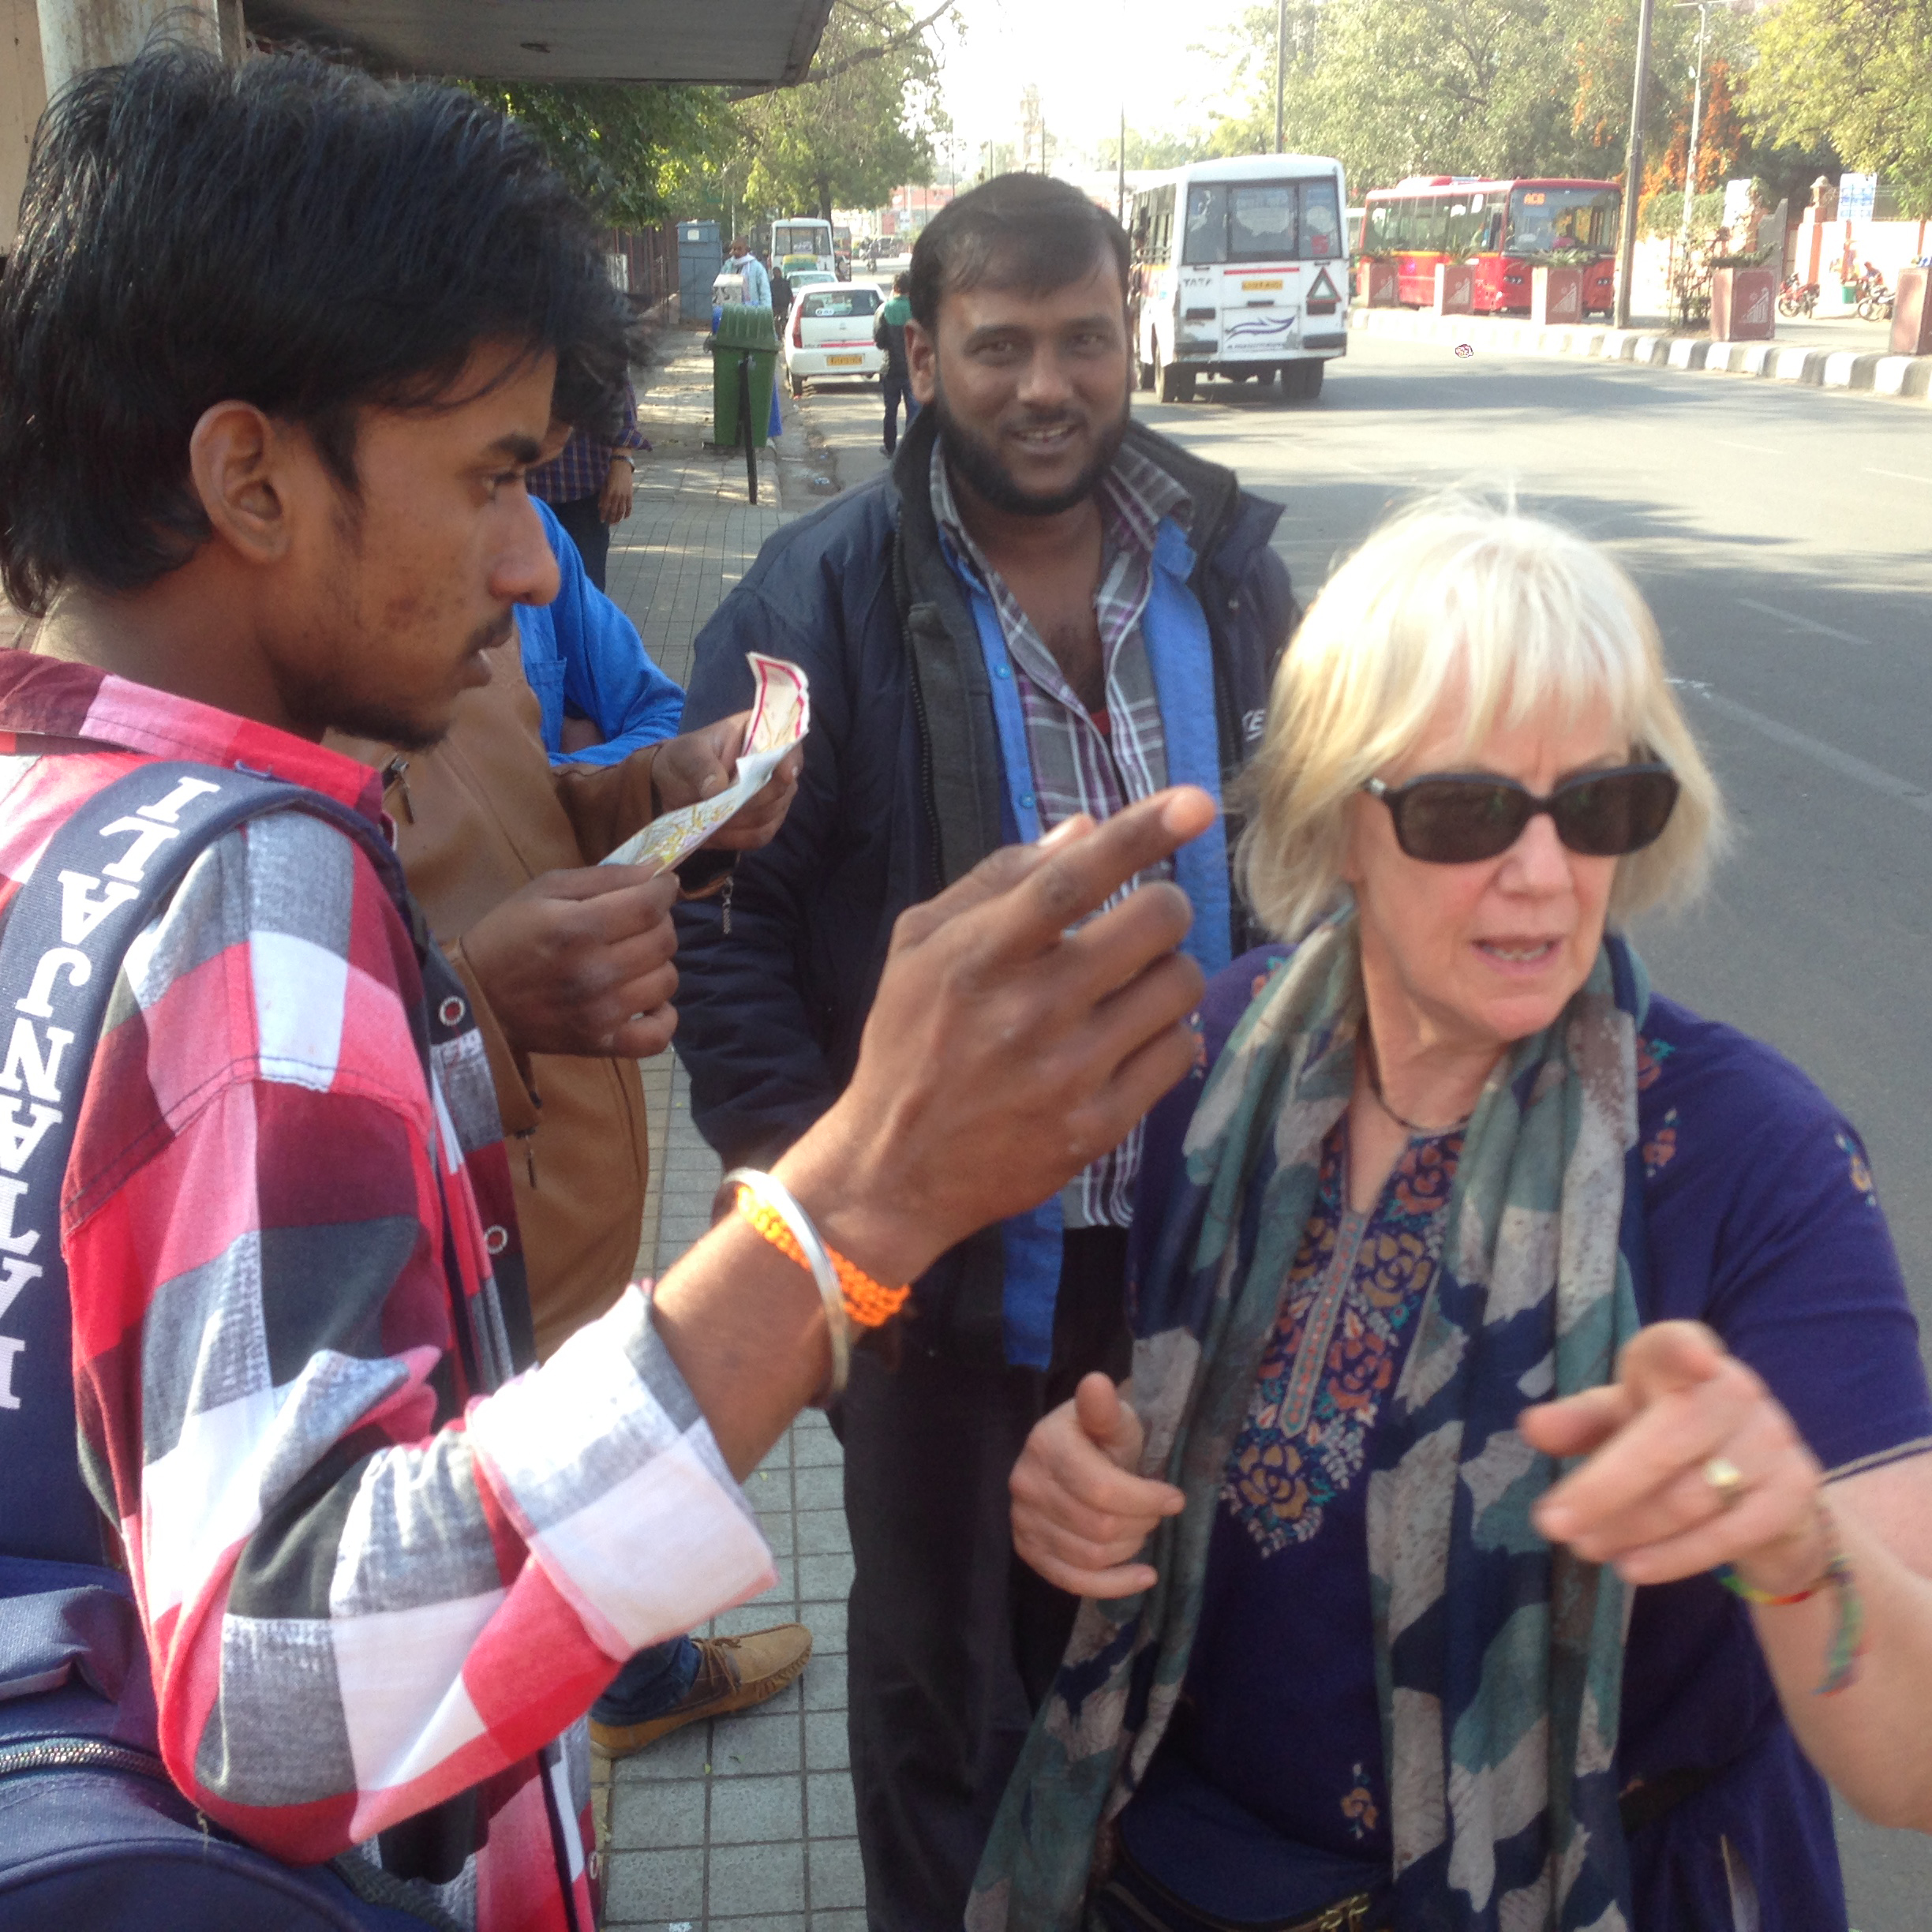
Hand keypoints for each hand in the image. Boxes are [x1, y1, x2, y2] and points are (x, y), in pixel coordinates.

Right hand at [462, 864, 678, 1057]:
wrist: (474, 999)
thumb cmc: (508, 936)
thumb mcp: (545, 889)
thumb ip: (604, 877)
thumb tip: (656, 871)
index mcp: (578, 927)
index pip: (649, 906)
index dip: (664, 890)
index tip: (661, 886)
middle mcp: (596, 972)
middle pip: (663, 941)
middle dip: (659, 923)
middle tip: (639, 921)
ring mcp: (602, 1013)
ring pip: (666, 981)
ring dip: (657, 964)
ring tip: (634, 958)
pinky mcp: (601, 1045)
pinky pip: (658, 1035)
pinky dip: (662, 1017)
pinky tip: (645, 1000)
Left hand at [600, 456, 634, 523]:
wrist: (622, 467)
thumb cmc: (611, 475)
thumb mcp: (604, 484)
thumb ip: (602, 495)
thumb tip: (600, 506)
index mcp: (610, 493)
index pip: (606, 507)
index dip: (604, 514)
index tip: (602, 520)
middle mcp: (617, 496)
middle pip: (614, 511)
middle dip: (611, 519)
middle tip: (609, 524)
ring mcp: (624, 496)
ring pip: (622, 510)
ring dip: (619, 518)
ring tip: (616, 523)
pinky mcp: (630, 495)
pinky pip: (629, 506)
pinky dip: (628, 513)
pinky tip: (626, 518)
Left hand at [649, 711, 802, 851]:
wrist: (669, 787)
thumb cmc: (684, 760)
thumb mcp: (686, 754)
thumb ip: (702, 766)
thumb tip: (719, 789)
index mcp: (759, 736)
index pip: (789, 745)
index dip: (790, 760)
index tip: (783, 774)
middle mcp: (774, 767)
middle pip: (784, 788)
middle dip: (754, 799)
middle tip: (722, 801)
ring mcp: (772, 797)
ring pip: (772, 815)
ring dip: (741, 820)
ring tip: (712, 815)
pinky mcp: (762, 823)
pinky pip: (760, 835)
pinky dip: (736, 837)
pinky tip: (715, 830)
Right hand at [774, 786, 1215, 1286]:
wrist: (896, 1168)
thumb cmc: (909, 1041)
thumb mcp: (921, 945)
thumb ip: (998, 879)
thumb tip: (1085, 829)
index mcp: (979, 956)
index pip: (1073, 880)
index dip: (1141, 832)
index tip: (1195, 803)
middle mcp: (1028, 1010)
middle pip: (1154, 923)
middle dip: (1164, 906)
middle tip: (1142, 921)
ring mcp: (1069, 1073)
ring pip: (1180, 985)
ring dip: (1168, 972)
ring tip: (1130, 987)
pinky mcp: (1098, 1126)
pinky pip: (1179, 1053)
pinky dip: (1166, 1035)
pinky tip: (1128, 1040)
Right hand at [1012, 1373, 1185, 1595]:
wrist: (1067, 1454)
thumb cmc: (1098, 1436)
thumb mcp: (1111, 1418)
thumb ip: (1105, 1409)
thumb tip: (1097, 1383)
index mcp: (1046, 1445)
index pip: (1102, 1490)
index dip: (1146, 1499)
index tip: (1175, 1498)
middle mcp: (1026, 1485)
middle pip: (1099, 1528)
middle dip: (1141, 1523)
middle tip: (1155, 1512)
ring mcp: (1022, 1521)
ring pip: (1090, 1557)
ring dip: (1129, 1550)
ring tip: (1141, 1530)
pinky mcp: (1027, 1549)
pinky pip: (1071, 1582)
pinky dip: (1113, 1586)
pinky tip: (1142, 1577)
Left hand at [1523, 1320, 1826, 1595]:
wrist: (1760, 1494)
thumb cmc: (1670, 1440)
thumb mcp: (1620, 1422)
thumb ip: (1579, 1422)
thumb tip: (1531, 1427)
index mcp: (1682, 1358)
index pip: (1680, 1344)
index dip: (1686, 1351)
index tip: (1695, 1360)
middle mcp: (1734, 1389)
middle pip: (1667, 1441)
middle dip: (1604, 1488)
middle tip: (1552, 1525)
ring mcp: (1772, 1438)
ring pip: (1691, 1495)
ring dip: (1630, 1528)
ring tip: (1585, 1549)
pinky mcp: (1795, 1491)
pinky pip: (1727, 1532)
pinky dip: (1674, 1556)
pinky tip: (1632, 1567)